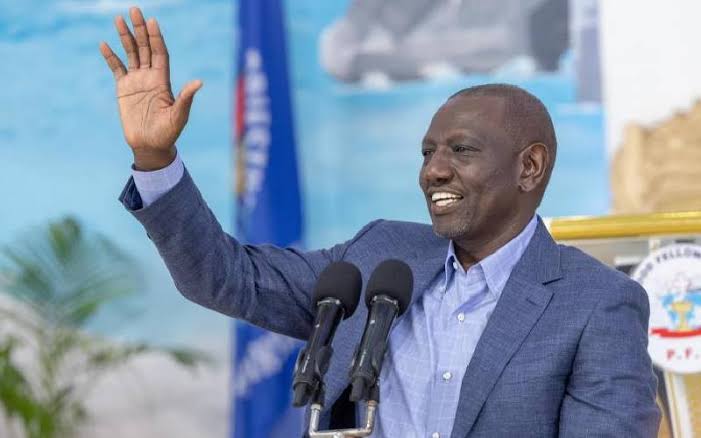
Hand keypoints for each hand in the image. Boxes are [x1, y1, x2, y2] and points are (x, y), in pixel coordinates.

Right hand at [99, 7, 202, 169]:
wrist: (150, 145)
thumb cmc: (168, 133)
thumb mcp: (179, 115)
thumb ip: (186, 98)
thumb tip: (199, 82)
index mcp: (163, 81)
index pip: (160, 53)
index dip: (157, 37)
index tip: (152, 21)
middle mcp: (150, 77)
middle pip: (146, 47)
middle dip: (140, 29)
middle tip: (135, 10)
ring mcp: (136, 81)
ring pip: (131, 54)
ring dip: (125, 37)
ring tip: (119, 19)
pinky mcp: (123, 89)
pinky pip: (116, 68)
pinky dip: (111, 57)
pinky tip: (104, 44)